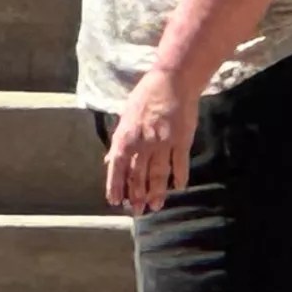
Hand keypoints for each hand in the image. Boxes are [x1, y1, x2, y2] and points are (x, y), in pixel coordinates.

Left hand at [104, 69, 199, 214]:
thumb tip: (109, 161)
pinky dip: (180, 177)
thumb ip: (119, 141)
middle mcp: (143, 143)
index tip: (115, 201)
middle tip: (137, 211)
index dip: (115, 185)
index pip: (116, 166)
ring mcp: (164, 143)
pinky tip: (179, 188)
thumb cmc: (146, 96)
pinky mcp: (182, 140)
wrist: (173, 81)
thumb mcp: (125, 116)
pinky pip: (180, 164)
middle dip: (137, 195)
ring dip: (157, 192)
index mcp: (126, 136)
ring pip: (159, 174)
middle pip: (138, 175)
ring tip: (156, 206)